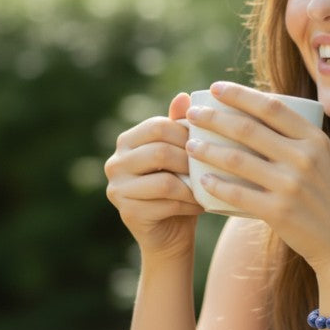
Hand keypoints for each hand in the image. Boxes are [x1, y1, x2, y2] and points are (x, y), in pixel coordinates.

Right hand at [105, 93, 202, 257]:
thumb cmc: (181, 188)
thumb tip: (185, 96)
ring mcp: (117, 189)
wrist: (172, 233)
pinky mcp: (128, 212)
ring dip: (193, 185)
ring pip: (164, 180)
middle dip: (192, 161)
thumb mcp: (181, 155)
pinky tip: (202, 205)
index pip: (159, 126)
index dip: (188, 134)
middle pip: (160, 151)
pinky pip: (167, 203)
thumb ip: (180, 127)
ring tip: (209, 187)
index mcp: (127, 141)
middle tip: (214, 168)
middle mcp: (115, 163)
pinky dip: (190, 204)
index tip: (210, 144)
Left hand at [185, 83, 329, 278]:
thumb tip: (262, 116)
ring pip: (237, 159)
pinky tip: (202, 180)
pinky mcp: (279, 212)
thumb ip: (301, 140)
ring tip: (191, 144)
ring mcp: (291, 185)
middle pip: (248, 129)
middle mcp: (304, 158)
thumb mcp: (327, 161)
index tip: (216, 89)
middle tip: (193, 115)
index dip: (240, 95)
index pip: (271, 107)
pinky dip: (216, 185)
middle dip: (214, 118)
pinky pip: (238, 193)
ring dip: (207, 149)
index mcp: (315, 140)